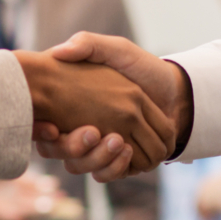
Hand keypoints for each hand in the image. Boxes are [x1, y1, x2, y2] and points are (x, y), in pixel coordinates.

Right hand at [19, 50, 174, 178]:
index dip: (44, 134)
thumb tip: (59, 52)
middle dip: (75, 148)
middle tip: (92, 131)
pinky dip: (116, 167)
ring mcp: (106, 149)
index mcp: (79, 109)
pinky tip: (126, 148)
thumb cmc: (143, 67)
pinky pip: (109, 175)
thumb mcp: (114, 49)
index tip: (49, 128)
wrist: (176, 89)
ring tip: (116, 139)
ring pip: (87, 167)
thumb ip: (87, 44)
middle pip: (68, 154)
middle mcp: (89, 132)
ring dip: (100, 158)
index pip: (47, 131)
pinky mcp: (123, 162)